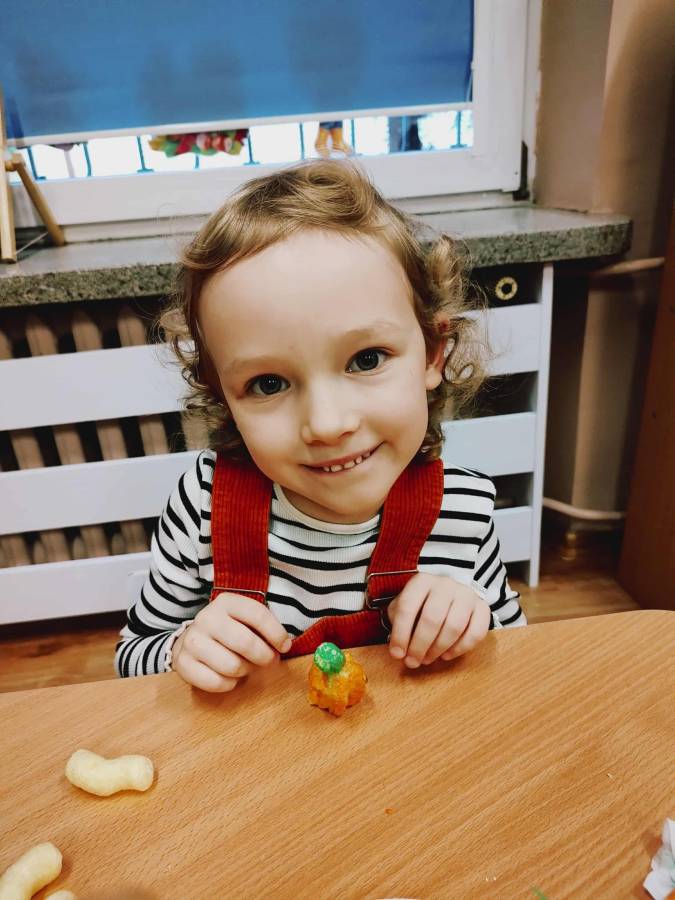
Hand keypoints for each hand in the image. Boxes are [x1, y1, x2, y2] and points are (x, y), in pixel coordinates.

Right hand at [172, 592, 291, 691]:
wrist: (190, 639)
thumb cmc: (228, 629)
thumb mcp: (244, 619)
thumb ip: (264, 627)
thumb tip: (285, 645)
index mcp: (226, 602)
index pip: (258, 615)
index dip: (277, 634)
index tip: (285, 646)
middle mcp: (207, 618)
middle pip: (246, 643)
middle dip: (264, 657)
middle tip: (269, 661)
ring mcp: (193, 641)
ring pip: (232, 666)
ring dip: (246, 671)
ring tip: (246, 666)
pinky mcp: (183, 664)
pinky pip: (216, 682)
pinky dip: (229, 684)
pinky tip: (229, 676)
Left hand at [387, 573, 490, 667]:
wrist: (448, 594)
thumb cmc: (421, 605)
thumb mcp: (404, 608)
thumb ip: (399, 626)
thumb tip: (400, 653)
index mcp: (422, 581)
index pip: (408, 607)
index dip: (400, 634)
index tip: (396, 654)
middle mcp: (445, 584)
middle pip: (432, 618)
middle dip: (420, 645)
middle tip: (413, 662)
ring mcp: (466, 594)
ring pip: (454, 627)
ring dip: (438, 649)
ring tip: (428, 659)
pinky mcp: (483, 607)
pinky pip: (476, 633)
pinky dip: (461, 649)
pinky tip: (447, 655)